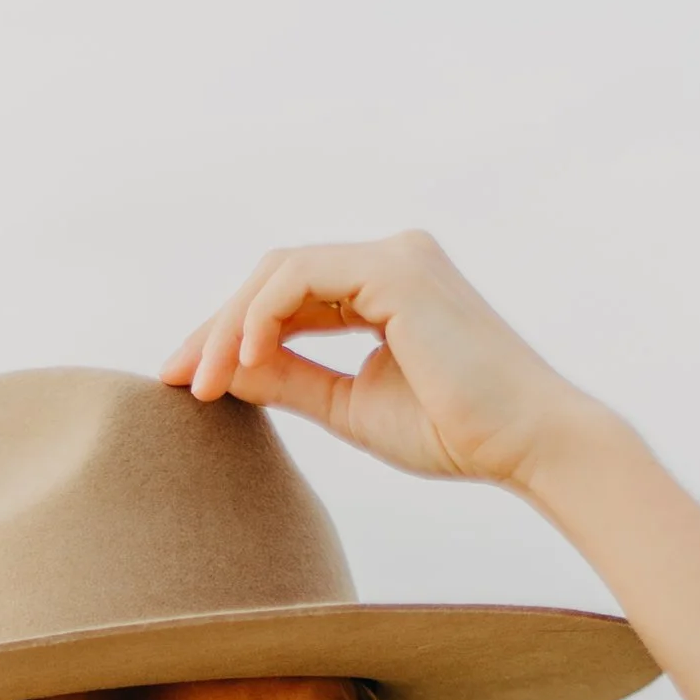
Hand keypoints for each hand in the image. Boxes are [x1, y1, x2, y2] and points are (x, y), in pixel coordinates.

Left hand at [162, 229, 623, 493]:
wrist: (526, 444)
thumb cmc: (455, 432)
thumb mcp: (350, 404)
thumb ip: (289, 378)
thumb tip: (222, 368)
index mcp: (386, 287)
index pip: (290, 296)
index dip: (231, 334)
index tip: (184, 381)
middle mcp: (392, 258)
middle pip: (276, 275)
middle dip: (217, 327)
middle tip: (174, 381)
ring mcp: (397, 256)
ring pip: (280, 270)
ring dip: (230, 325)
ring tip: (202, 382)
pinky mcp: (396, 270)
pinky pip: (300, 276)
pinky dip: (260, 315)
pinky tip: (241, 359)